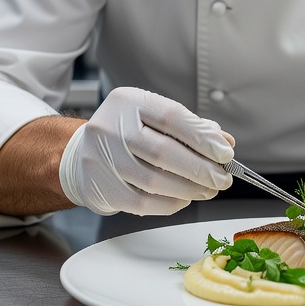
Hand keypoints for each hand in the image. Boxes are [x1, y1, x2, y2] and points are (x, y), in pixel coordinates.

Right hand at [59, 87, 234, 215]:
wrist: (79, 154)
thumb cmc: (125, 134)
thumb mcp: (153, 118)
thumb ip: (189, 127)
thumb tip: (225, 142)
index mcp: (128, 102)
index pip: (171, 117)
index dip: (202, 138)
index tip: (225, 153)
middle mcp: (110, 127)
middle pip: (163, 152)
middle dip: (200, 169)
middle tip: (222, 179)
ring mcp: (101, 158)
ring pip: (154, 181)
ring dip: (189, 189)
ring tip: (207, 191)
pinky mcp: (100, 187)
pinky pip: (142, 202)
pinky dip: (169, 203)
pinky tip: (184, 199)